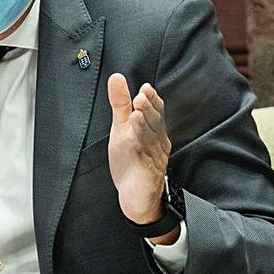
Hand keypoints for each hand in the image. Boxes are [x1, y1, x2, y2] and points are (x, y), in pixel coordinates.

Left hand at [107, 73, 173, 239]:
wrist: (134, 196)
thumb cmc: (131, 160)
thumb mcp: (122, 128)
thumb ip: (121, 104)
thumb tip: (116, 77)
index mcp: (153, 131)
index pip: (156, 112)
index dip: (152, 101)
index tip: (145, 88)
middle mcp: (157, 143)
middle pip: (157, 124)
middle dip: (150, 110)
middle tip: (141, 97)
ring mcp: (155, 159)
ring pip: (152, 141)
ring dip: (146, 127)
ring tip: (137, 114)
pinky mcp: (149, 175)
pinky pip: (147, 162)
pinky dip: (143, 151)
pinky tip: (136, 143)